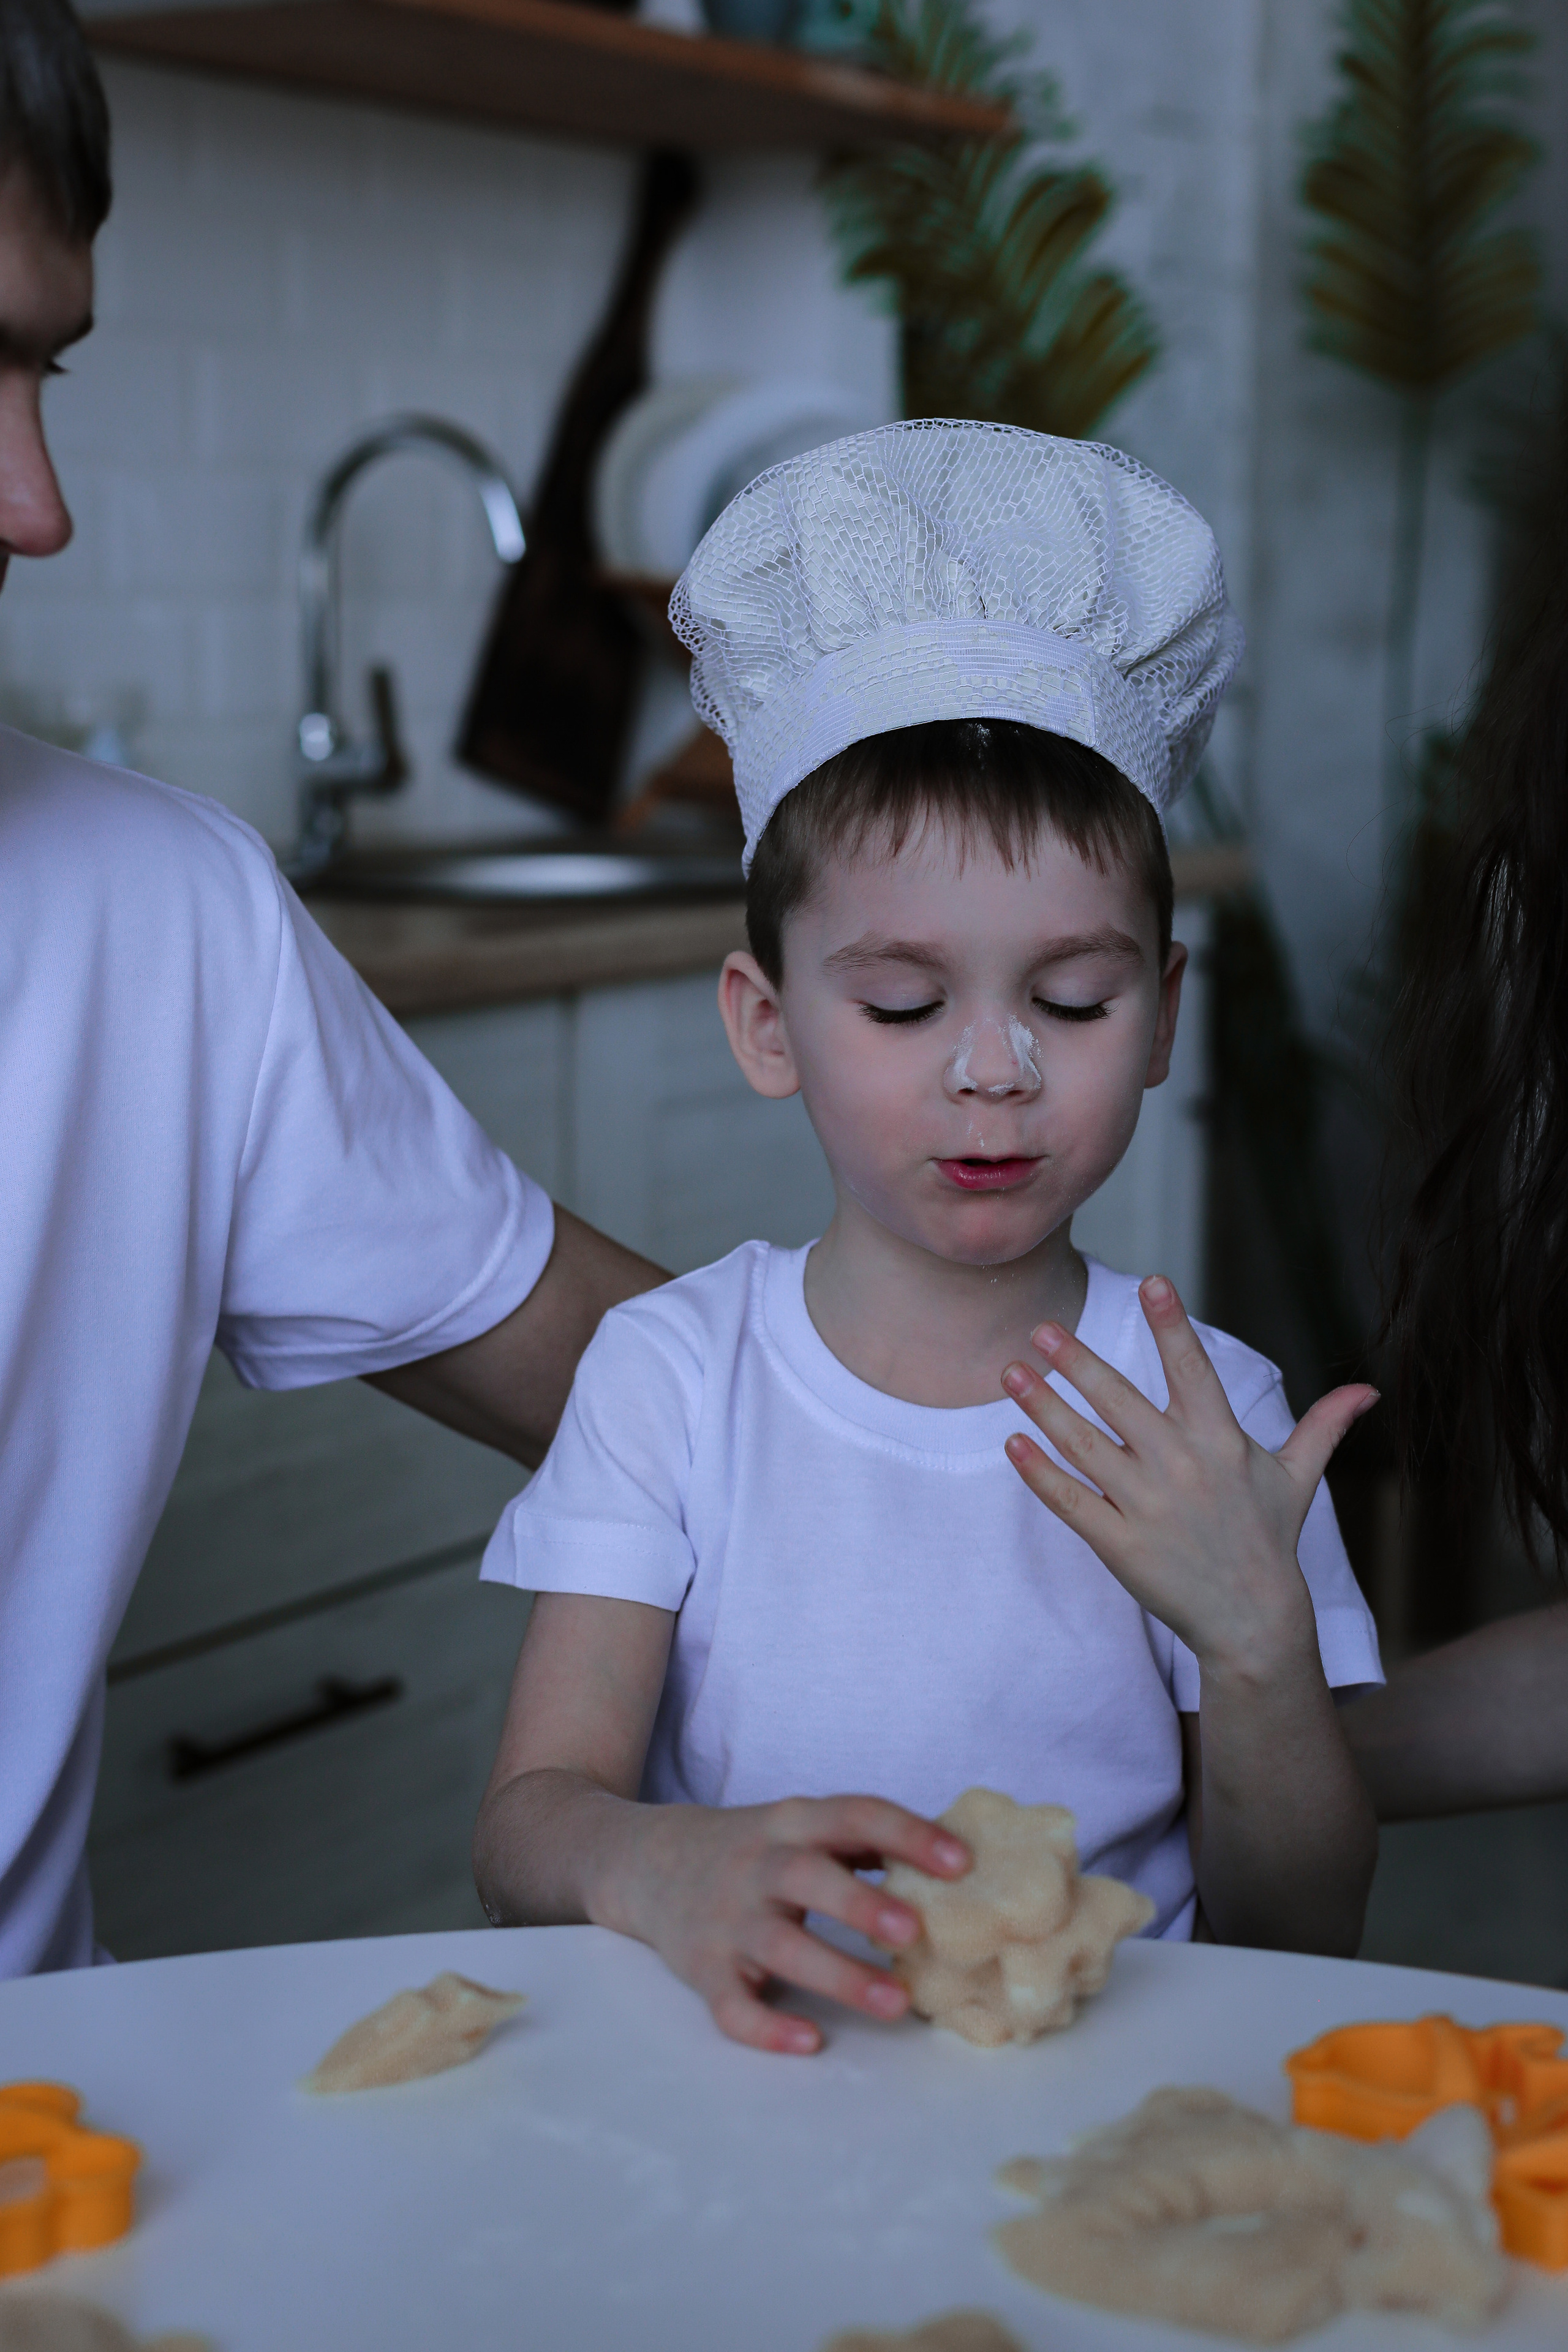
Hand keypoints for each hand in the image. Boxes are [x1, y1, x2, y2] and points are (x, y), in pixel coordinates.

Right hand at [622, 1795, 969, 2055]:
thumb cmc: (750, 1850)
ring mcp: (726, 1919)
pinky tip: (810, 2040)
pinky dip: (767, 2026)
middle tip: (914, 1928)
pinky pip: (731, 2004)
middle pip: (807, 1875)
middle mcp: (757, 1866)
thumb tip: (950, 1861)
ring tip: (896, 2002)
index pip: (853, 1814)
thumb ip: (860, 1840)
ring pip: (779, 1946)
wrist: (645, 1862)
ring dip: (839, 1973)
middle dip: (860, 1902)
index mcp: (791, 1823)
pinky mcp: (702, 1969)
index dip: (907, 1833)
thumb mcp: (796, 1826)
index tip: (961, 1861)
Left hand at [999, 1275, 1376, 1676]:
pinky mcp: (1120, 1545)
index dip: (1173, 1325)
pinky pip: (1071, 1501)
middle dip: (1076, 1362)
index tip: (1151, 1282)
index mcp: (1221, 1441)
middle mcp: (1182, 1467)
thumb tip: (1367, 1390)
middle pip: (1119, 1401)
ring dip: (1042, 1407)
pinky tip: (1014, 1444)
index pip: (1193, 1369)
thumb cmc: (1269, 1541)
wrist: (1252, 1622)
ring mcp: (1148, 1507)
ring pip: (1084, 1446)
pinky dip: (1039, 1473)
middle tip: (1040, 1328)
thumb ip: (1323, 1426)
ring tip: (1011, 1372)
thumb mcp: (1297, 1478)